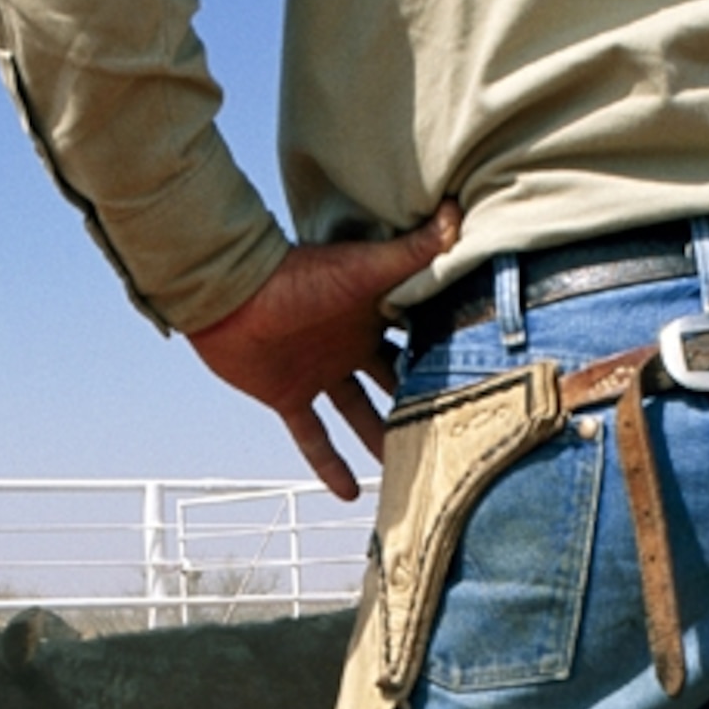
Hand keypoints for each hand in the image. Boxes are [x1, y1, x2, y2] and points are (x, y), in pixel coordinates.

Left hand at [185, 203, 461, 501]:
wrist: (229, 291)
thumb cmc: (297, 273)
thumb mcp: (363, 268)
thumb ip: (411, 251)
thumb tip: (456, 214)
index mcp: (371, 313)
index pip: (416, 336)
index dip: (443, 354)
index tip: (479, 378)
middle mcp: (349, 344)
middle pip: (393, 380)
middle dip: (418, 402)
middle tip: (452, 431)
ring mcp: (319, 372)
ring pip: (359, 414)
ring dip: (380, 440)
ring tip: (410, 471)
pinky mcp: (288, 396)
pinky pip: (312, 437)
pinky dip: (328, 465)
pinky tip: (351, 495)